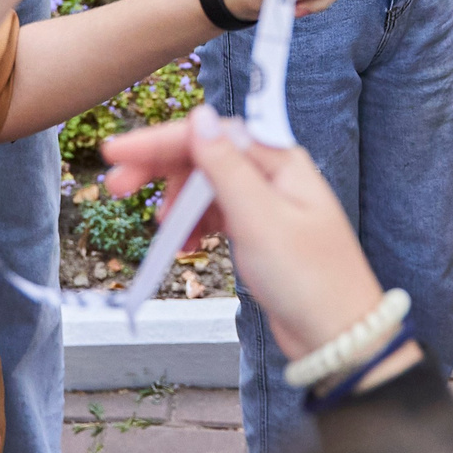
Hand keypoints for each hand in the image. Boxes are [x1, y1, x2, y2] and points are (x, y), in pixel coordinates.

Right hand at [101, 108, 384, 359]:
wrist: (336, 337)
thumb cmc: (310, 279)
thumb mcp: (260, 219)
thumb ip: (226, 166)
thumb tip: (201, 115)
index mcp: (279, 161)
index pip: (209, 135)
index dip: (158, 141)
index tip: (116, 153)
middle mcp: (272, 175)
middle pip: (203, 157)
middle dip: (160, 170)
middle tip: (118, 187)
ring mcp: (265, 204)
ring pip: (205, 187)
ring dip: (177, 204)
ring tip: (164, 233)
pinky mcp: (259, 232)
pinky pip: (215, 215)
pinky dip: (194, 225)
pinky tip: (185, 245)